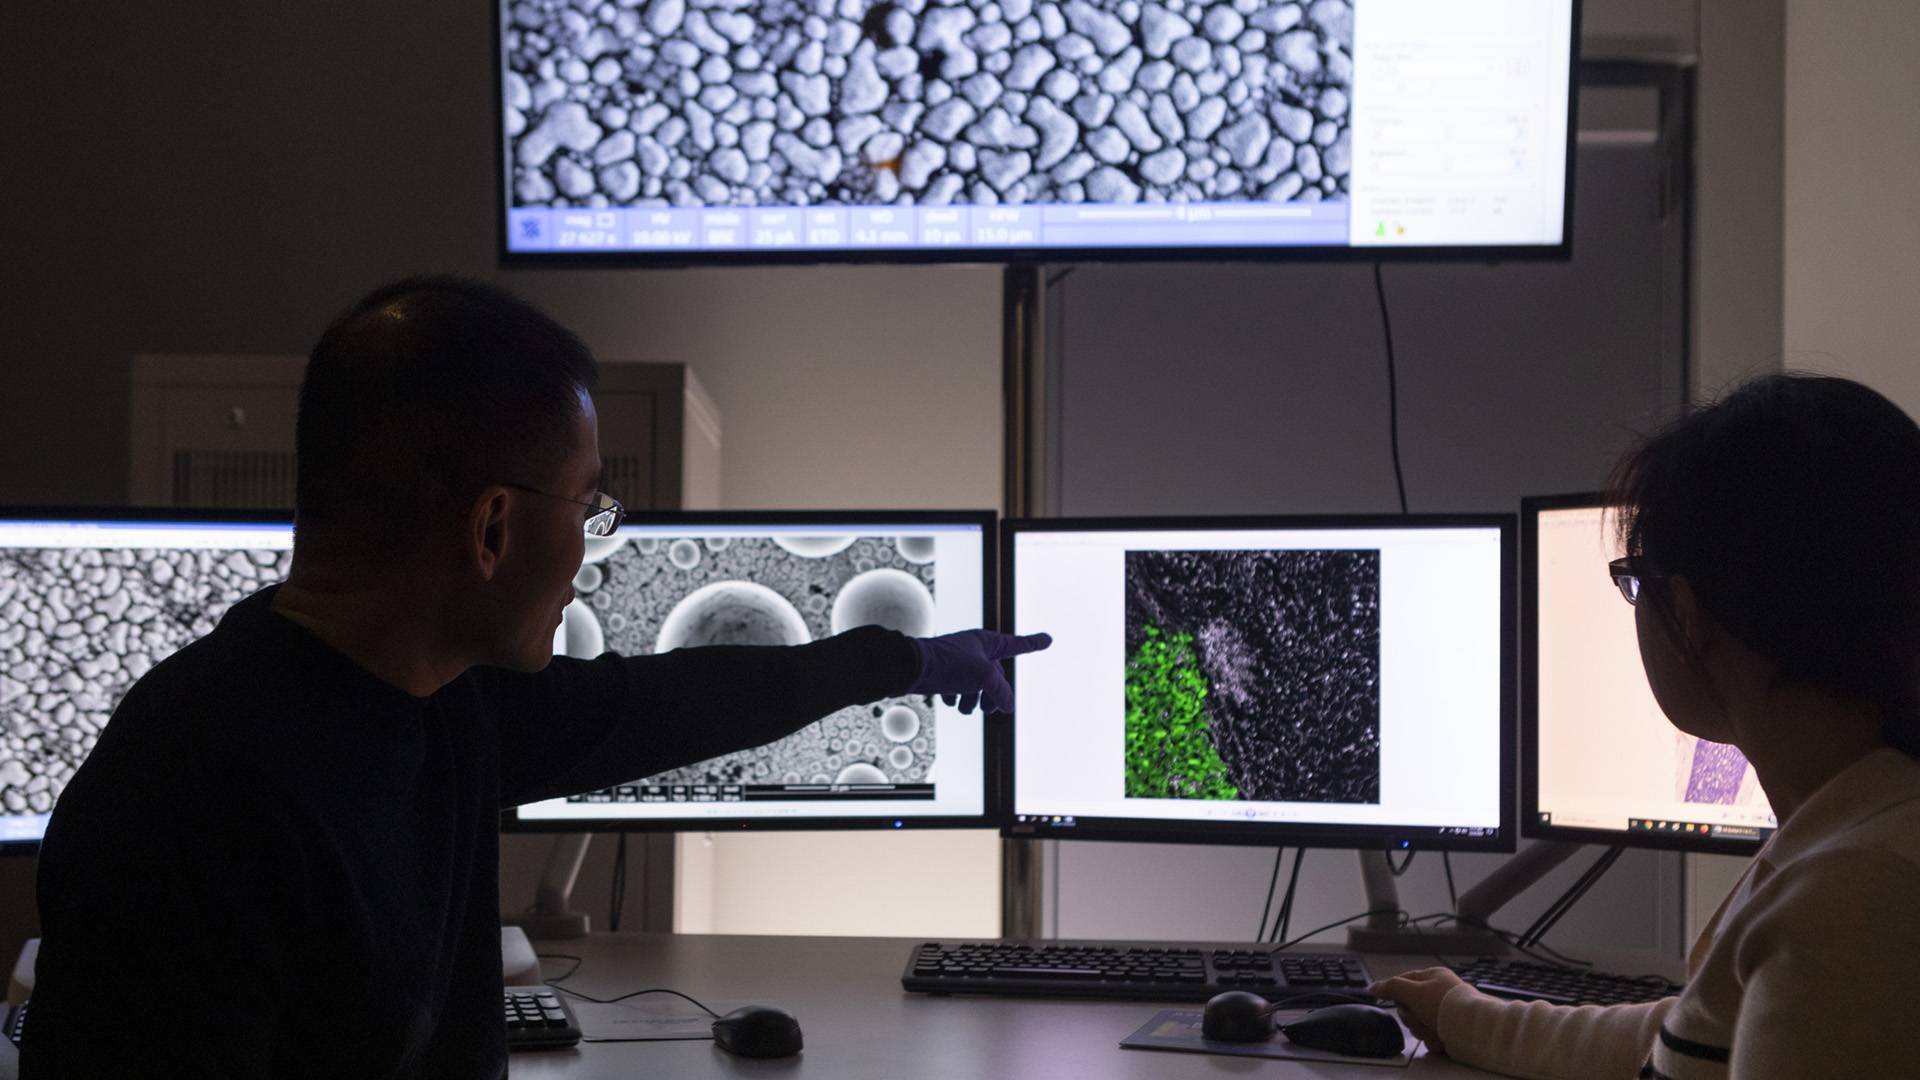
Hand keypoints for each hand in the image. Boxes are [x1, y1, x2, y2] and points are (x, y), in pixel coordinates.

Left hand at [908, 630, 1052, 713]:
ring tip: (965, 708)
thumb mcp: (983, 677)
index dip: (1033, 644)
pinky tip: (948, 700)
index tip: (1048, 640)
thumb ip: (1000, 691)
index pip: (1017, 644)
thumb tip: (1007, 706)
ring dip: (973, 700)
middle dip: (993, 694)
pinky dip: (955, 696)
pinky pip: (957, 687)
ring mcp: (958, 660)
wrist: (910, 667)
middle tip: (990, 708)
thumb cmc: (948, 665)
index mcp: (987, 642)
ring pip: (975, 685)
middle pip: (995, 675)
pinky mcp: (942, 672)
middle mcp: (974, 649)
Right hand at [1368, 967, 1466, 1054]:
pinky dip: (1434, 1039)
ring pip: (1420, 1023)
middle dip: (1412, 1017)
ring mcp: (1445, 1012)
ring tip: (1434, 1030)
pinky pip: (1432, 1035)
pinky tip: (1442, 1038)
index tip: (1394, 1002)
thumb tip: (1371, 987)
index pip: (1405, 981)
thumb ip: (1391, 988)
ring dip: (1423, 1030)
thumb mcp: (1412, 992)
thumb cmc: (1441, 1003)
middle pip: (1410, 1006)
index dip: (1397, 992)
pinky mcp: (1450, 1030)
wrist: (1470, 1028)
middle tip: (1419, 1017)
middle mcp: (1439, 993)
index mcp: (1433, 976)